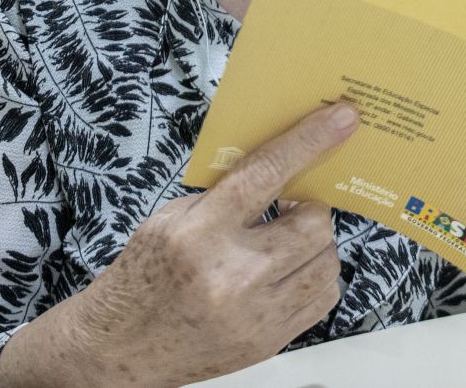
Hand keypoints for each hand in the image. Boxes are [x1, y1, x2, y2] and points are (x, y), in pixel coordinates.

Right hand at [0, 103, 358, 387]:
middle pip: (312, 223)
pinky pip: (322, 297)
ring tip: (284, 242)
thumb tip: (283, 165)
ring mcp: (256, 315)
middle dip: (308, 208)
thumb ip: (226, 193)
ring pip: (326, 261)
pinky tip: (288, 271)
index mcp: (201, 232)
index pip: (266, 174)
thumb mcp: (172, 217)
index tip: (343, 118)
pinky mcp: (270, 342)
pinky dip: (314, 276)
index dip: (309, 141)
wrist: (122, 348)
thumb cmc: (145, 273)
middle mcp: (234, 275)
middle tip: (289, 206)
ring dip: (314, 244)